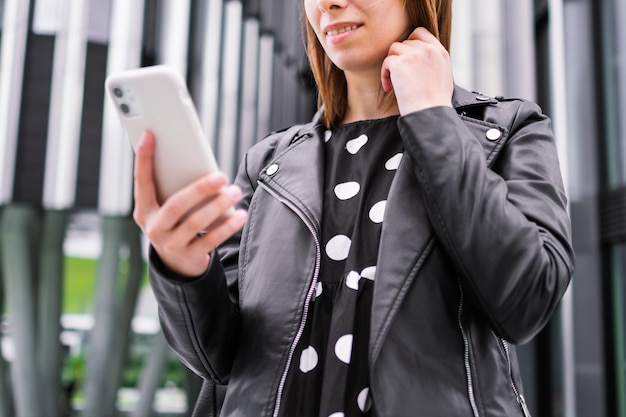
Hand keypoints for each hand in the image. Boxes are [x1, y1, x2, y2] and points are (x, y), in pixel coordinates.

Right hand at [133, 131, 246, 277]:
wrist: (177, 262)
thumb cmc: (176, 222)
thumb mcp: (167, 207)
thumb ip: (174, 188)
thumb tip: (197, 162)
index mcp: (144, 210)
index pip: (141, 182)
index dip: (143, 159)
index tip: (149, 135)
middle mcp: (154, 228)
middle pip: (176, 205)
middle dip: (199, 189)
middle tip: (221, 176)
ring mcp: (170, 244)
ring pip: (195, 223)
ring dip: (218, 205)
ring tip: (235, 191)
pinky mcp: (189, 256)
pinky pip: (210, 240)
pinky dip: (227, 226)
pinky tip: (239, 214)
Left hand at [381, 27, 453, 114]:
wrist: (430, 113)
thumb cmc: (435, 103)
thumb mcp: (443, 77)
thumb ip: (434, 62)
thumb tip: (421, 61)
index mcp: (440, 52)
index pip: (421, 33)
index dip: (411, 42)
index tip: (407, 58)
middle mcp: (428, 50)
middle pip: (406, 42)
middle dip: (401, 57)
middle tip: (400, 76)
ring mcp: (414, 55)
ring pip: (394, 49)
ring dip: (392, 64)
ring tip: (394, 82)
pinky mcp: (400, 63)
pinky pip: (387, 62)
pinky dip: (385, 75)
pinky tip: (390, 88)